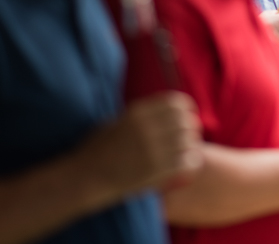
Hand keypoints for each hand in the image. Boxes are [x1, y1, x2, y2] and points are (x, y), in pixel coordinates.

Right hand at [75, 91, 201, 203]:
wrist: (86, 176)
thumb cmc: (98, 149)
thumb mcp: (117, 121)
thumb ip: (141, 115)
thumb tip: (168, 110)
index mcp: (137, 113)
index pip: (175, 103)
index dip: (188, 107)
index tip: (190, 113)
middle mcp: (147, 129)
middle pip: (185, 121)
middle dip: (192, 126)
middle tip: (192, 132)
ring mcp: (153, 150)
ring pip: (189, 140)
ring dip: (192, 143)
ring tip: (188, 148)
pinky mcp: (156, 171)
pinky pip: (187, 161)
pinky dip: (192, 160)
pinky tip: (188, 161)